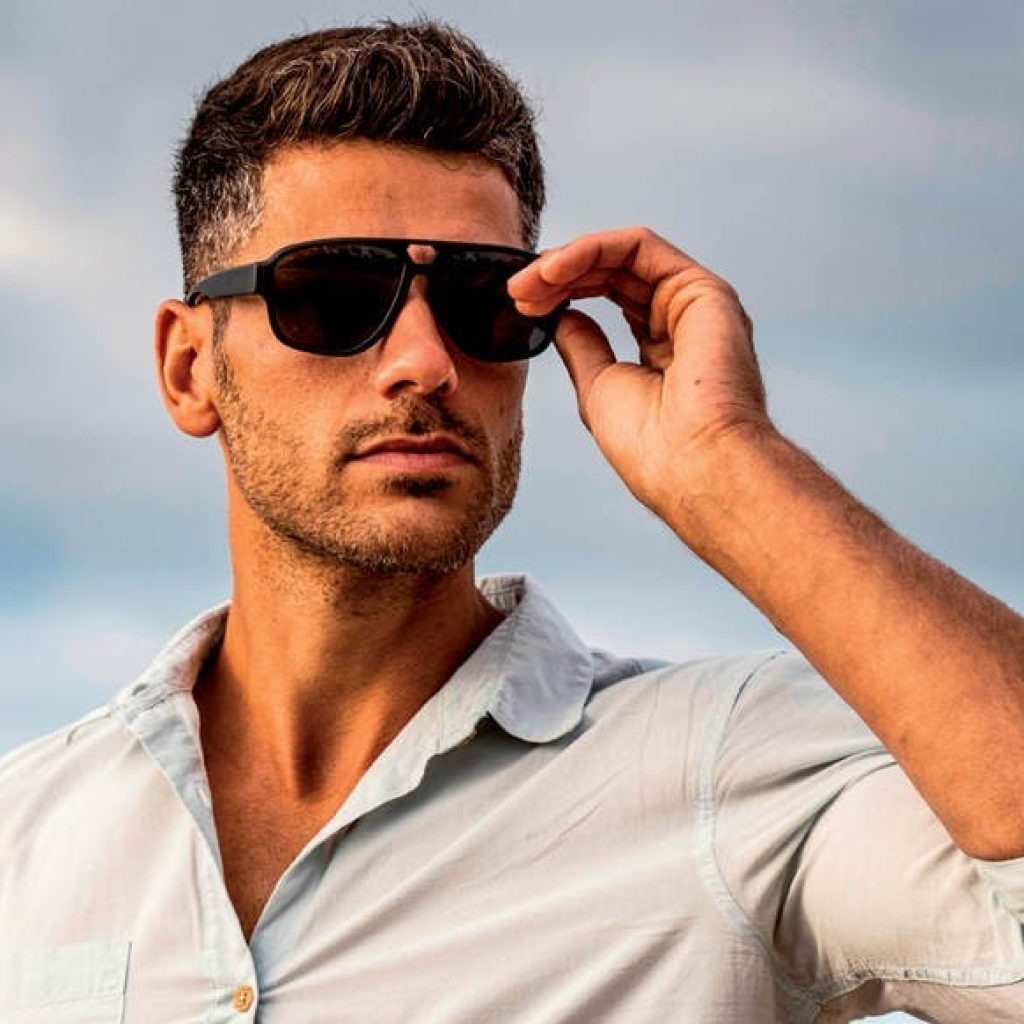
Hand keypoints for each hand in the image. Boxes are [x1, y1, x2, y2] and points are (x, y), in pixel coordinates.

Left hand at [508, 227, 772, 514]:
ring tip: (528, 283)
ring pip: (624, 254)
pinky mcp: (701, 289)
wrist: (691, 466)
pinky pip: (639, 246)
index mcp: (663, 349)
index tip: (521, 305)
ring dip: (568, 261)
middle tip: (517, 292)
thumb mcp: (598, 386)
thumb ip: (583, 345)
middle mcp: (683, 321)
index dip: (564, 293)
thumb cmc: (650, 446)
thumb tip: (564, 314)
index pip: (611, 297)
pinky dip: (591, 250)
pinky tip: (554, 269)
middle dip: (558, 276)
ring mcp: (694, 303)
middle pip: (614, 273)